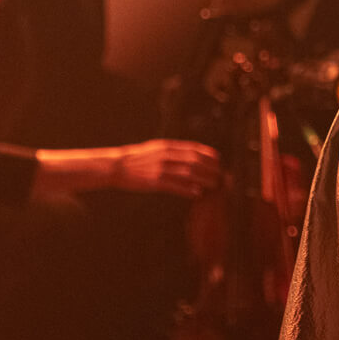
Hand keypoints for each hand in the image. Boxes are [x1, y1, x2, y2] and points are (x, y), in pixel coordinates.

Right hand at [109, 139, 223, 196]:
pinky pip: (176, 186)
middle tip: (220, 175)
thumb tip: (192, 153)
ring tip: (214, 185)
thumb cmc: (139, 159)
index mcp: (167, 146)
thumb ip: (173, 150)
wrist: (118, 166)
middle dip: (210, 168)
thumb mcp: (157, 148)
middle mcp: (166, 156)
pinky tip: (198, 193)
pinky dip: (188, 189)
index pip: (194, 149)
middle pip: (195, 161)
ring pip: (189, 173)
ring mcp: (161, 168)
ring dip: (204, 179)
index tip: (218, 161)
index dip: (209, 155)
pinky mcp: (155, 181)